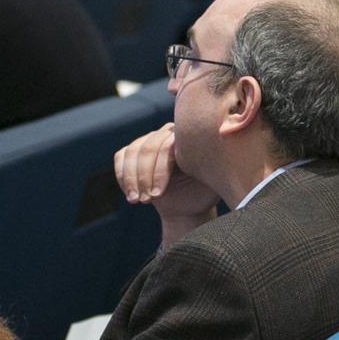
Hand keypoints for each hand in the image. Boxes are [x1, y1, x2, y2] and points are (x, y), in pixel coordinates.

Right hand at [112, 123, 218, 244]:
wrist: (187, 206)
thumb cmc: (202, 194)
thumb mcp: (213, 183)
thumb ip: (213, 170)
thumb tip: (217, 163)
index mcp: (188, 138)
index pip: (168, 147)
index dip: (159, 172)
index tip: (158, 195)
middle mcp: (167, 133)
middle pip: (147, 148)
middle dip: (143, 177)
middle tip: (146, 200)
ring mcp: (149, 140)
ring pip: (132, 153)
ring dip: (131, 179)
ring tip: (137, 201)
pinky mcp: (134, 151)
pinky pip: (121, 157)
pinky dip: (122, 176)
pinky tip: (130, 194)